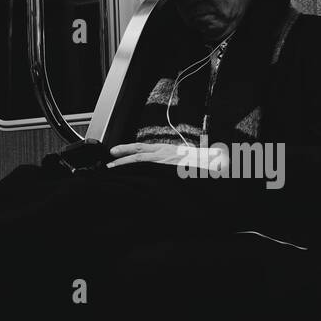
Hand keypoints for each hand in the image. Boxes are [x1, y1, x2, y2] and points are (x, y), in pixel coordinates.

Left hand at [107, 142, 225, 173]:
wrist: (210, 163)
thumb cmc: (199, 163)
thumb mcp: (183, 160)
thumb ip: (172, 161)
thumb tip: (167, 165)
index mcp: (166, 150)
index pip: (143, 148)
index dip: (128, 148)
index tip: (117, 151)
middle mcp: (163, 152)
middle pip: (138, 151)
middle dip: (122, 153)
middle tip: (110, 156)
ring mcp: (163, 159)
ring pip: (139, 159)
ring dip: (124, 162)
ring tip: (112, 166)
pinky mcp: (165, 167)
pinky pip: (147, 167)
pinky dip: (135, 169)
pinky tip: (126, 173)